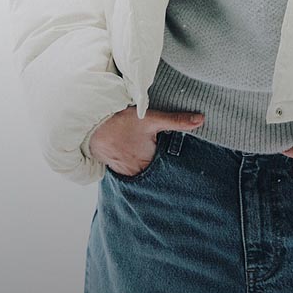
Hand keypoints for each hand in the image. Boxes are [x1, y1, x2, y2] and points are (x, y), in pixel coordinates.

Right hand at [89, 107, 204, 175]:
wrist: (92, 126)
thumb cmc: (120, 122)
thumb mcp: (151, 119)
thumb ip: (176, 121)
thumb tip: (201, 120)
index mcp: (148, 163)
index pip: (169, 168)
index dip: (176, 165)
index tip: (184, 164)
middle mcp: (137, 172)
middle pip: (157, 171)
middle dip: (164, 167)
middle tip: (166, 158)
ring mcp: (126, 173)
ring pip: (145, 172)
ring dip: (150, 167)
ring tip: (152, 158)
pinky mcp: (118, 169)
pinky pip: (133, 171)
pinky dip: (137, 166)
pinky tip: (138, 158)